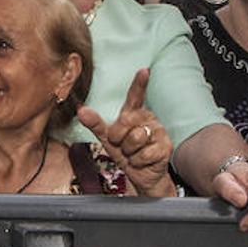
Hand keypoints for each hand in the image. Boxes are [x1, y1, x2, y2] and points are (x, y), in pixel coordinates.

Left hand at [77, 69, 174, 197]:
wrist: (142, 176)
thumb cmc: (125, 153)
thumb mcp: (107, 139)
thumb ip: (96, 124)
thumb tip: (81, 110)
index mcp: (134, 113)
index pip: (135, 97)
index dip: (139, 84)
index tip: (143, 70)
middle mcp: (148, 118)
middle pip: (125, 122)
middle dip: (118, 138)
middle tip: (122, 145)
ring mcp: (159, 132)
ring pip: (135, 139)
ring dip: (129, 152)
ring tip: (134, 154)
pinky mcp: (166, 147)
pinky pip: (144, 153)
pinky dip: (138, 161)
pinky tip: (143, 161)